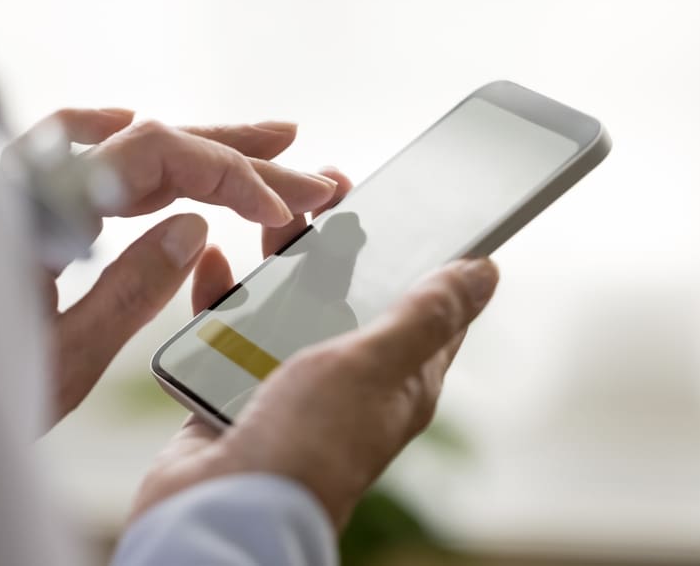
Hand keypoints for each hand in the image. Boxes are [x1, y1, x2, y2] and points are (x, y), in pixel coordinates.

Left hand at [8, 108, 339, 423]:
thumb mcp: (66, 357)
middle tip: (304, 170)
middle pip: (150, 144)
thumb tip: (195, 225)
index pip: (149, 154)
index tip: (277, 209)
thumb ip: (130, 288)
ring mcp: (41, 194)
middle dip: (235, 156)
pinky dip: (156, 159)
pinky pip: (108, 168)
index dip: (225, 174)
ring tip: (274, 146)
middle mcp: (37, 185)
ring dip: (209, 152)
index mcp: (38, 209)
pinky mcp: (47, 212)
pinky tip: (182, 155)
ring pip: (136, 153)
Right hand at [129, 171, 499, 529]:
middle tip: (325, 191)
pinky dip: (221, 296)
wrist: (219, 509)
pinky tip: (213, 262)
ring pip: (288, 304)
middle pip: (348, 293)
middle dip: (338, 241)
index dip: (420, 250)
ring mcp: (288, 383)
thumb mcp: (375, 365)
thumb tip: (486, 272)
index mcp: (396, 377)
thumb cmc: (308, 445)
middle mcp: (346, 378)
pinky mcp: (235, 388)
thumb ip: (423, 316)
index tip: (403, 199)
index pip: (423, 303)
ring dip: (280, 260)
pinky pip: (229, 330)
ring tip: (272, 214)